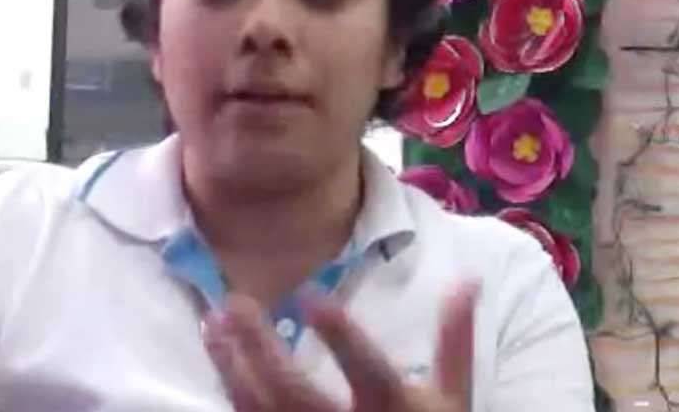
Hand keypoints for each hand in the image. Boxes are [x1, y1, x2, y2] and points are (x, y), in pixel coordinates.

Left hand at [204, 282, 478, 411]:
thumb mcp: (454, 394)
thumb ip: (455, 339)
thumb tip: (465, 280)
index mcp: (396, 410)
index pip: (368, 371)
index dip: (341, 336)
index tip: (310, 296)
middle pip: (297, 393)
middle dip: (262, 349)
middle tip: (233, 303)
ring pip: (262, 411)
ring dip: (233, 367)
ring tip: (212, 322)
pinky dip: (233, 390)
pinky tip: (221, 359)